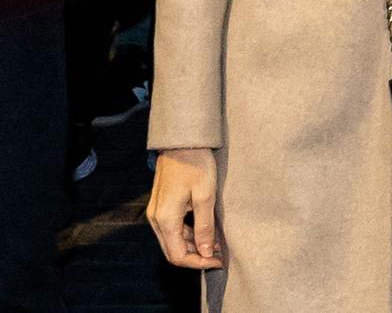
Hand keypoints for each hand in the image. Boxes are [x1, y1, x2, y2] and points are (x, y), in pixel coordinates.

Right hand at [148, 147, 224, 269]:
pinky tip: (207, 231)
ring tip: (218, 243)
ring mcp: (156, 213)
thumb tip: (207, 252)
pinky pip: (173, 229)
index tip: (219, 261)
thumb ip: (205, 226)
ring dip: (194, 246)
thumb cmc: (196, 165)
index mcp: (166, 219)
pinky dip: (189, 234)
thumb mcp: (205, 196)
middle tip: (220, 255)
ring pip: (173, 241)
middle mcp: (156, 220)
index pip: (178, 255)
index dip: (199, 262)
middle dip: (197, 257)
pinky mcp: (161, 207)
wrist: (182, 143)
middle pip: (173, 251)